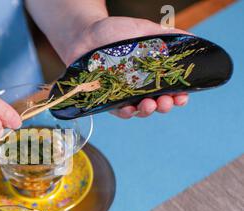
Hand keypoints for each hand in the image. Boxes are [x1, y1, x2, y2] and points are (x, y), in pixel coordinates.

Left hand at [61, 17, 190, 118]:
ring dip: (146, 111)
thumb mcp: (143, 30)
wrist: (85, 33)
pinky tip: (129, 109)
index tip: (183, 97)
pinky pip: (116, 110)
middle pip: (156, 104)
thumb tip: (194, 39)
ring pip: (138, 110)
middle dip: (164, 106)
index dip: (178, 96)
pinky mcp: (105, 99)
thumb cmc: (114, 32)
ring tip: (150, 105)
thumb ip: (167, 36)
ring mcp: (122, 94)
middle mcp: (138, 87)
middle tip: (166, 102)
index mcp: (151, 74)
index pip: (170, 89)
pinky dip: (124, 112)